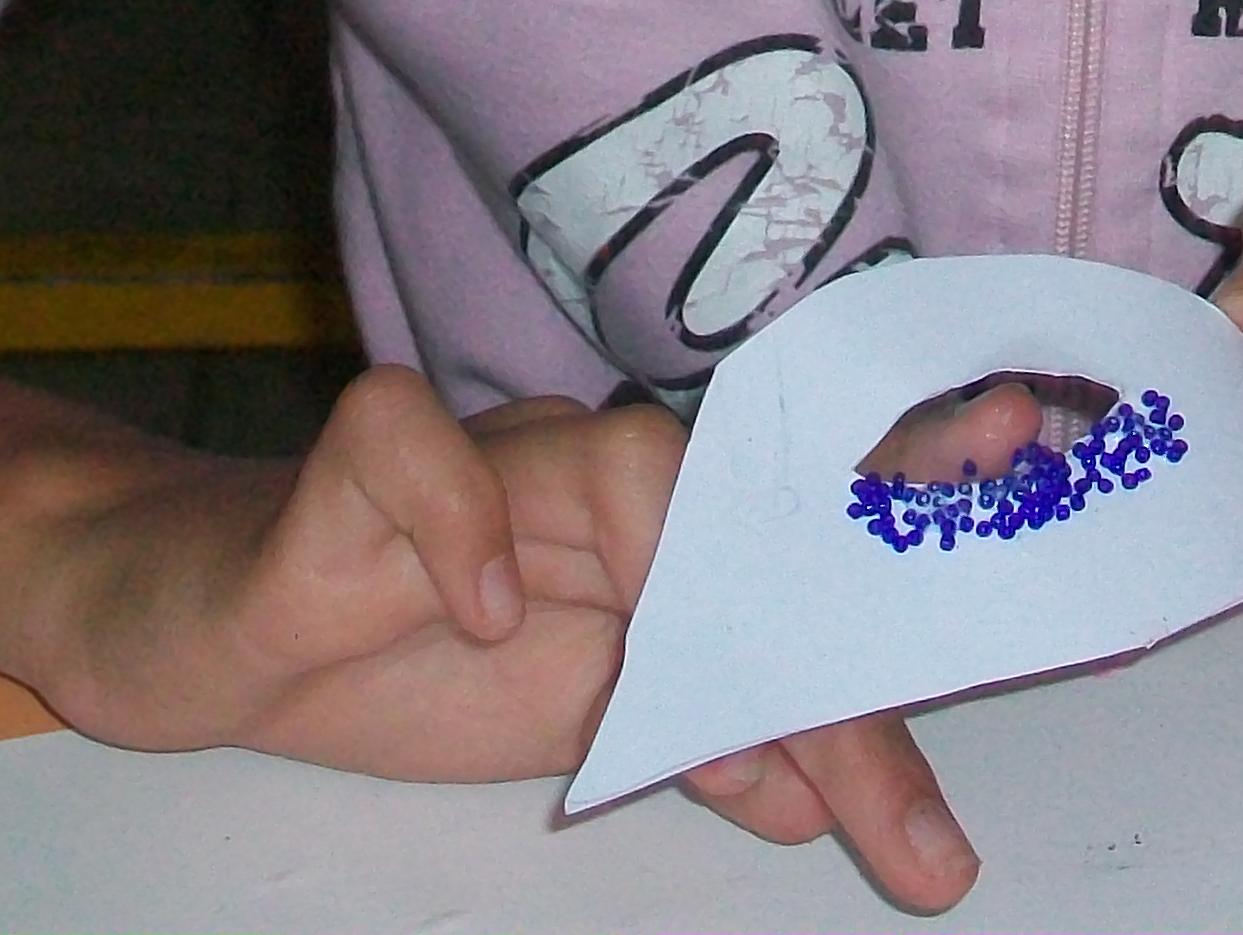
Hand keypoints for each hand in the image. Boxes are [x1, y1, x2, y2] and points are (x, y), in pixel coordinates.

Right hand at [25, 364, 999, 910]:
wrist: (216, 623)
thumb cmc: (405, 650)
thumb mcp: (577, 722)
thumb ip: (703, 740)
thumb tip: (822, 800)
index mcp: (658, 523)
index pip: (798, 501)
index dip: (913, 474)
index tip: (1026, 462)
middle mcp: (590, 468)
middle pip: (735, 515)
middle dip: (819, 642)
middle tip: (879, 793)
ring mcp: (486, 450)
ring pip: (614, 453)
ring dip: (671, 589)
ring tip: (697, 729)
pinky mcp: (358, 456)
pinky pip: (420, 442)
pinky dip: (463, 520)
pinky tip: (486, 612)